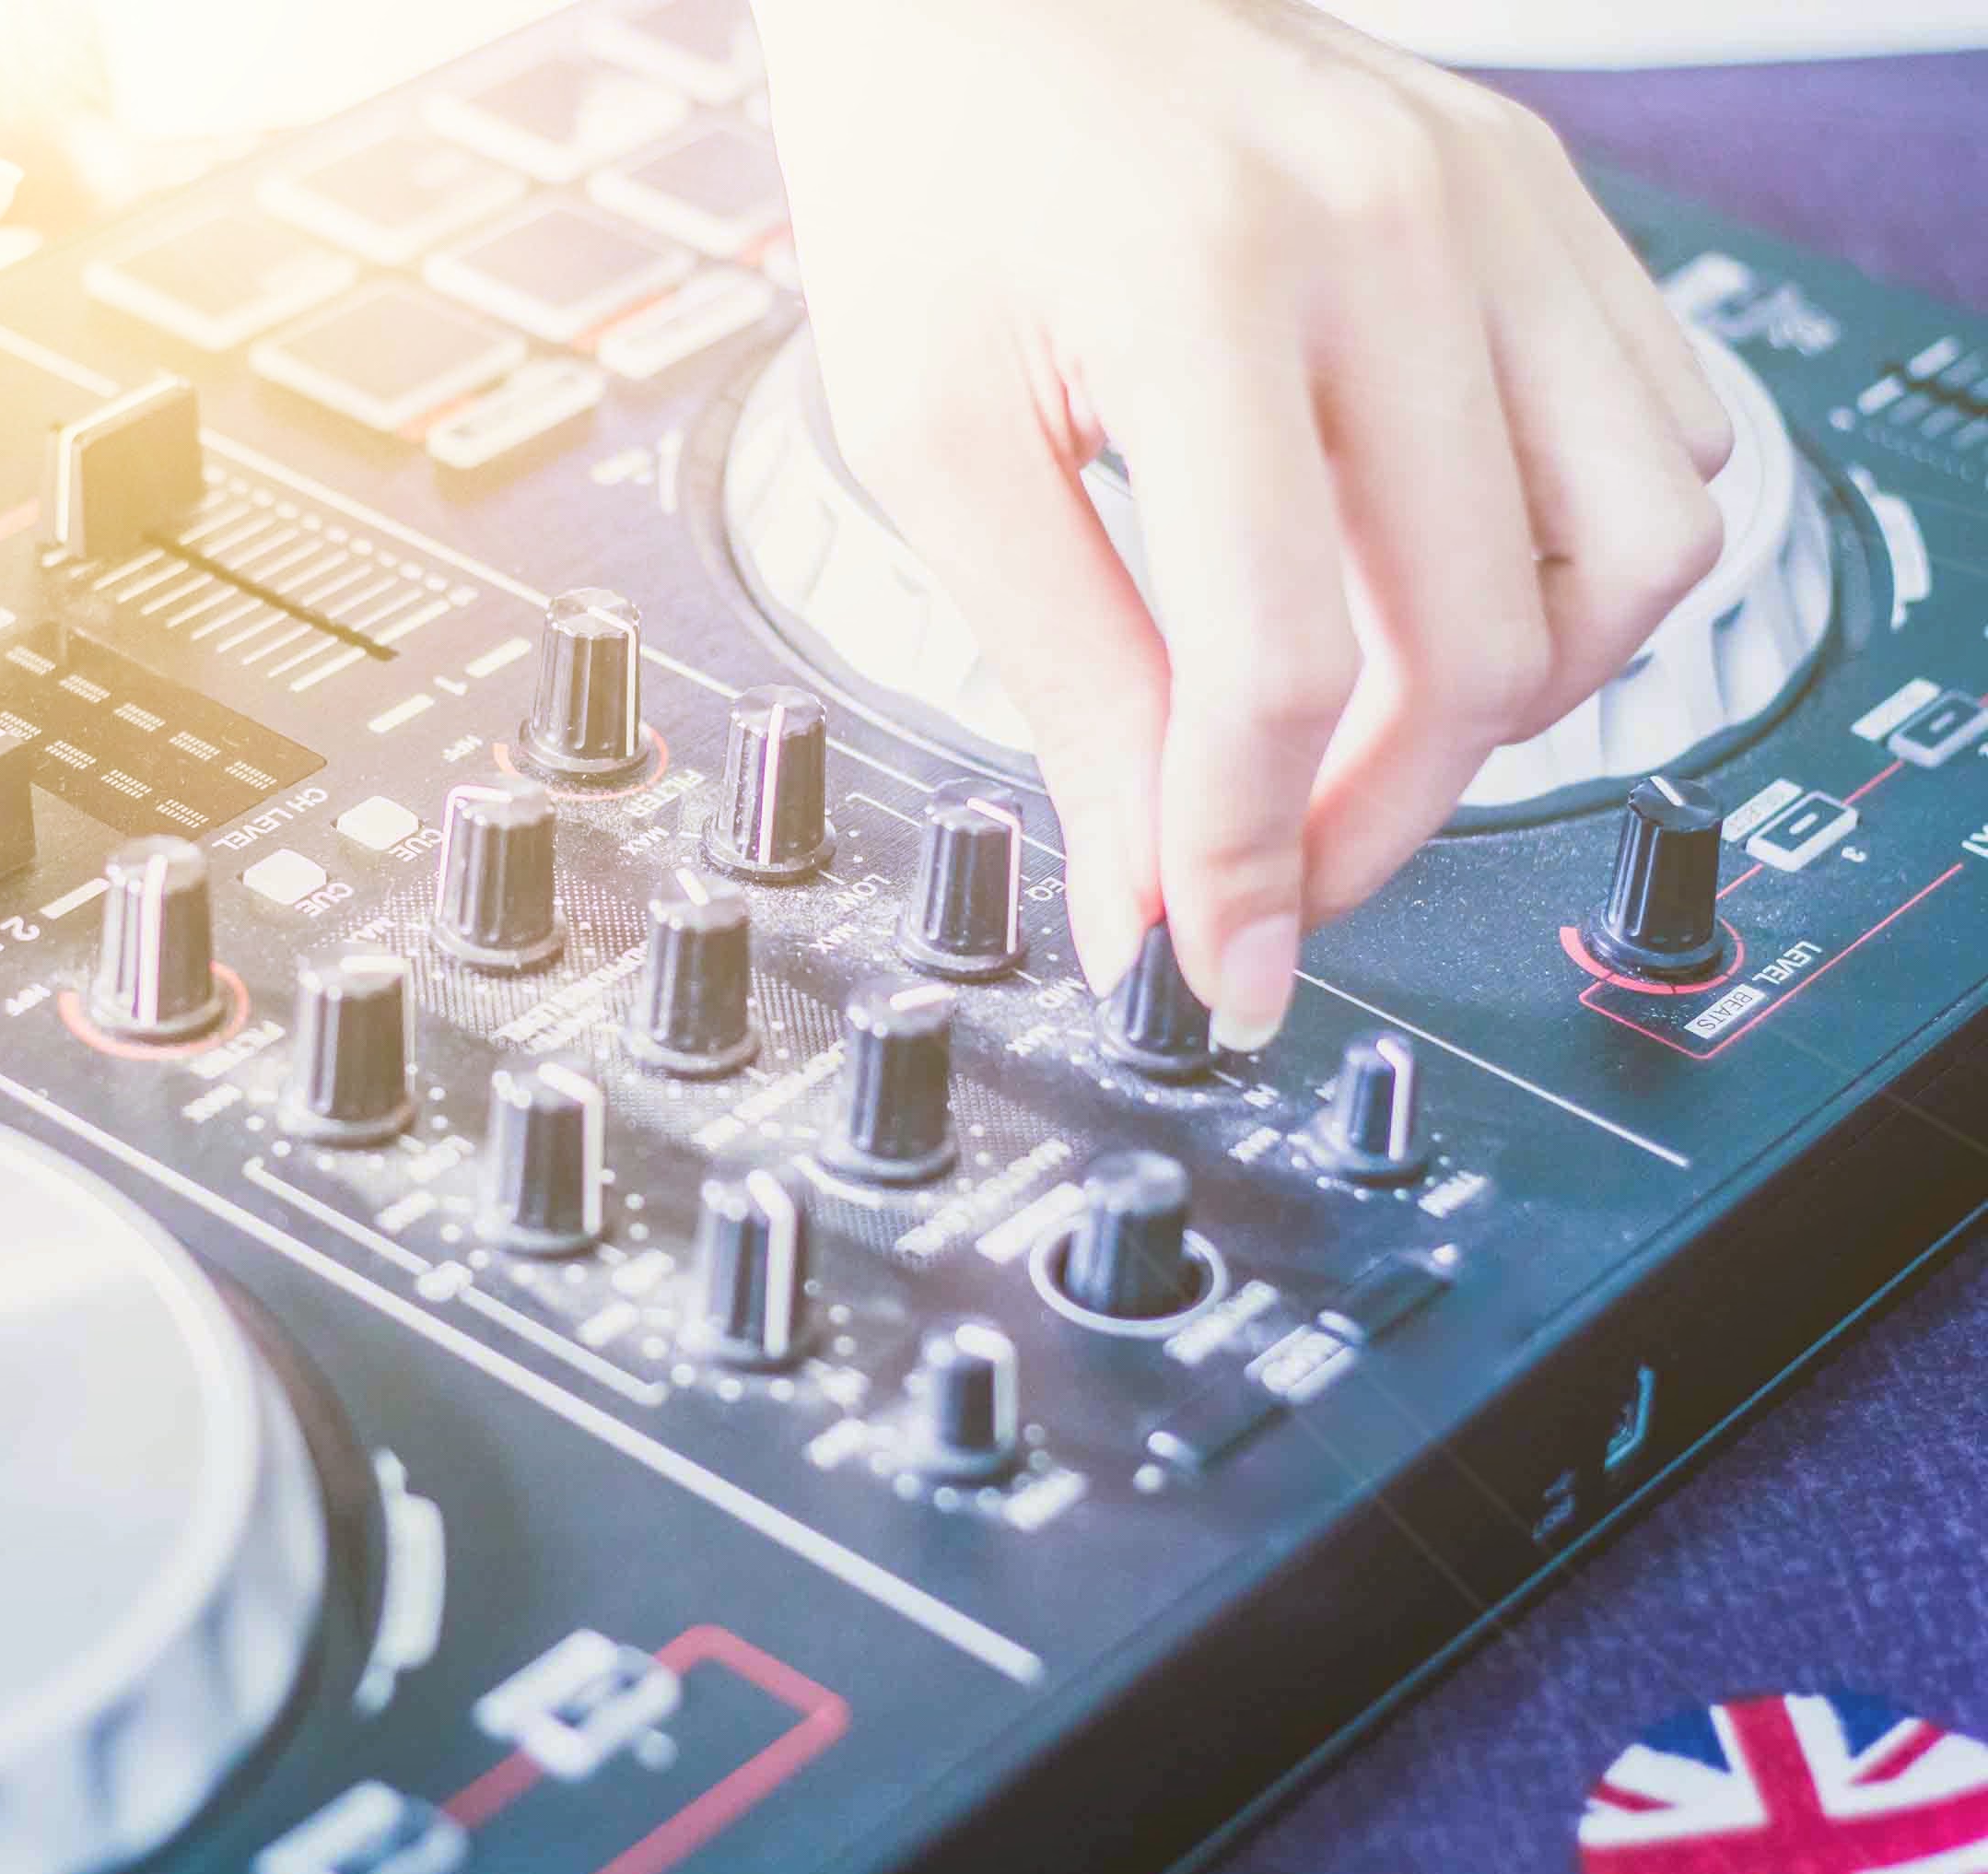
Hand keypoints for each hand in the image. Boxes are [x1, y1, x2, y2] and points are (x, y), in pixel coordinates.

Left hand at [755, 0, 1727, 1043]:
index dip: (1245, 857)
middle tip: (1274, 878)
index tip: (1214, 966)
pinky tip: (1444, 586)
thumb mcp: (932, 439)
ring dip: (1524, 702)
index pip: (1280, 662)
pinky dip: (1588, 562)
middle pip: (1481, 639)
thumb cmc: (933, 176)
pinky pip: (1672, 432)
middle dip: (1379, 817)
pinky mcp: (1547, 202)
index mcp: (1209, 283)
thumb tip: (1147, 896)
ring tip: (1370, 730)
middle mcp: (1398, 229)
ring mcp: (1502, 205)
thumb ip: (1063, 674)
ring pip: (1640, 550)